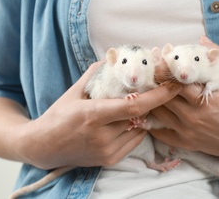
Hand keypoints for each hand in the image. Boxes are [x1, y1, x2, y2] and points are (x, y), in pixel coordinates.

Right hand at [20, 61, 182, 168]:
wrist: (44, 146)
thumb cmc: (59, 115)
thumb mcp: (75, 91)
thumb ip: (98, 73)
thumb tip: (117, 59)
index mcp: (93, 115)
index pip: (134, 107)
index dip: (158, 96)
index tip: (174, 85)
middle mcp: (102, 136)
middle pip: (140, 116)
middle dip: (151, 101)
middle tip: (157, 87)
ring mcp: (107, 151)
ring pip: (139, 129)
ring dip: (143, 115)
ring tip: (134, 104)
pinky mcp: (110, 160)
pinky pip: (134, 140)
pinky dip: (136, 128)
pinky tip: (125, 120)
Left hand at [150, 36, 218, 163]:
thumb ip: (217, 56)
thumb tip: (201, 39)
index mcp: (203, 96)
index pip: (174, 79)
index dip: (162, 67)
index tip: (156, 58)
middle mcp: (192, 114)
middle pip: (162, 95)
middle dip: (153, 81)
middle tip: (146, 72)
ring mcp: (188, 130)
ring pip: (158, 112)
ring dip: (151, 100)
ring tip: (146, 89)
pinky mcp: (187, 143)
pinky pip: (161, 134)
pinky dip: (152, 123)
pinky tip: (150, 113)